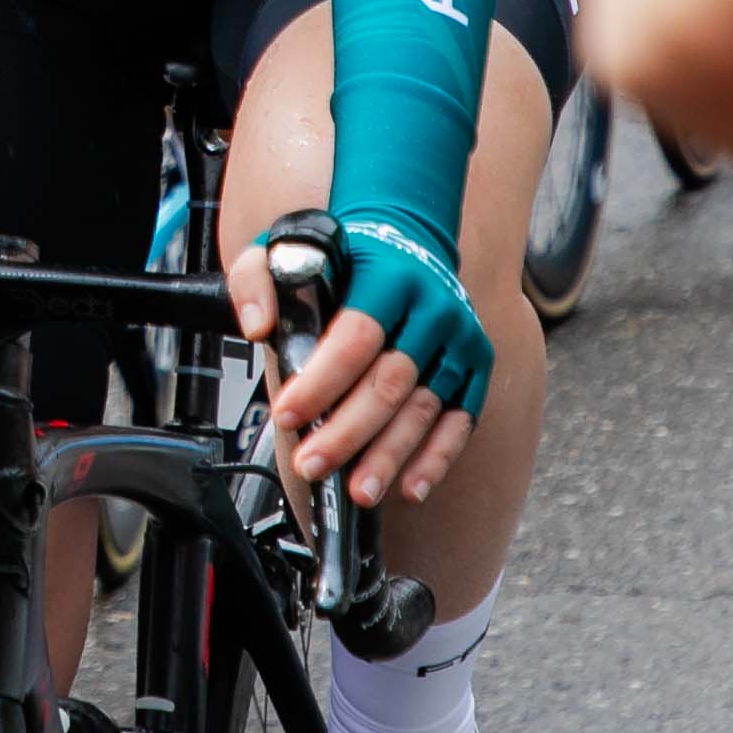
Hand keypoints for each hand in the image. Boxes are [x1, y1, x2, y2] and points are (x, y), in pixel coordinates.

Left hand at [232, 212, 482, 508]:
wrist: (407, 241)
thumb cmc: (343, 256)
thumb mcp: (286, 248)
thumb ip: (257, 279)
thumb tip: (258, 326)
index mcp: (387, 276)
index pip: (355, 338)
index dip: (320, 382)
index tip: (287, 415)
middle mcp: (431, 309)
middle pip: (389, 382)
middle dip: (348, 432)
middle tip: (312, 465)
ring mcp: (458, 341)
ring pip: (423, 409)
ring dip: (389, 457)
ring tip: (358, 491)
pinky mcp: (474, 367)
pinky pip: (459, 421)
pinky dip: (436, 459)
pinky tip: (410, 487)